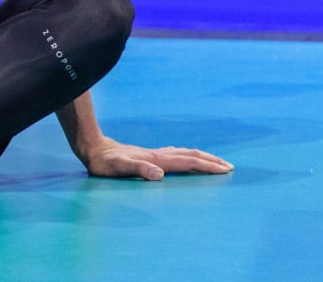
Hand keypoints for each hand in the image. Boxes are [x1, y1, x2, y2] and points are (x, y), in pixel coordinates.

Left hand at [81, 135, 233, 179]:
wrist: (93, 148)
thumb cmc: (104, 162)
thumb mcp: (118, 168)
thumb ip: (138, 169)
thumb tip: (159, 174)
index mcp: (156, 159)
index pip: (188, 162)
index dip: (207, 166)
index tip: (225, 170)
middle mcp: (157, 154)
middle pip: (190, 155)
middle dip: (210, 161)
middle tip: (229, 167)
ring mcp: (152, 153)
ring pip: (182, 153)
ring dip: (200, 157)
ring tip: (213, 161)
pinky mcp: (146, 154)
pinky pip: (173, 154)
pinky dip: (184, 156)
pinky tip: (181, 156)